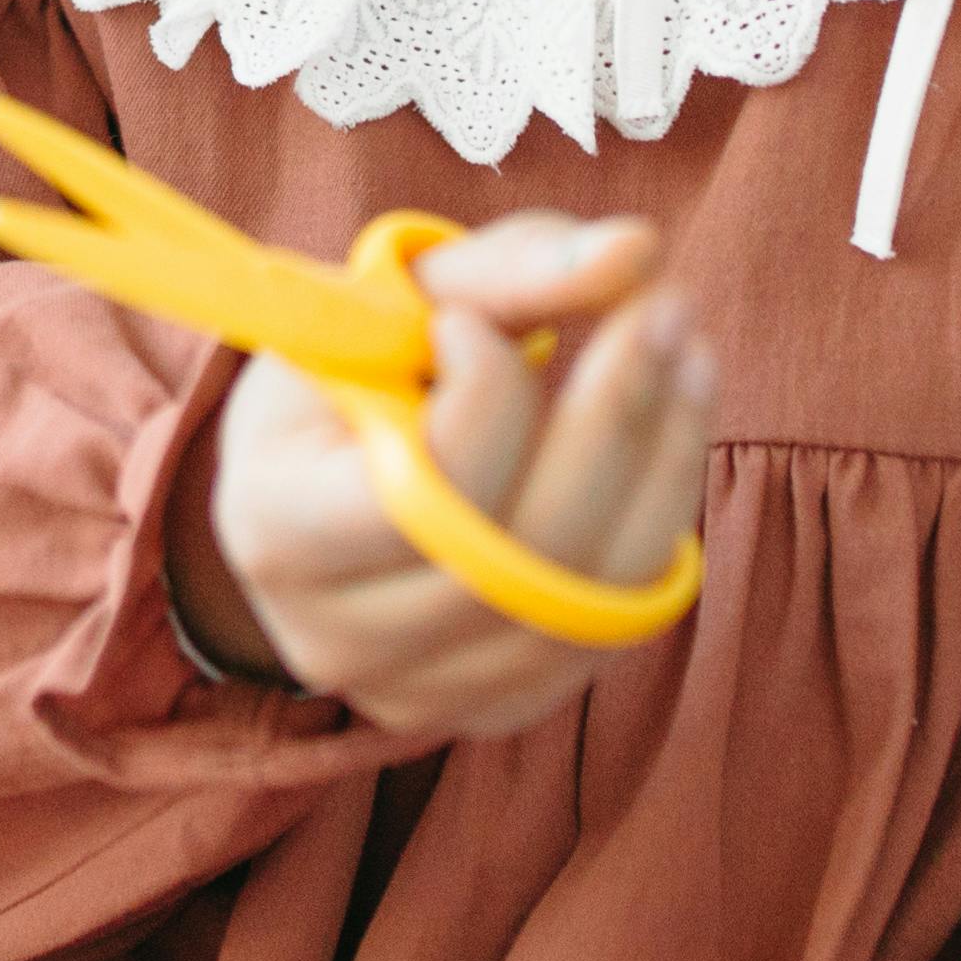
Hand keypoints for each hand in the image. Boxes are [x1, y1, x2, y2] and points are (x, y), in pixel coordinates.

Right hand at [166, 214, 710, 737]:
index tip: (486, 316)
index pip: (420, 486)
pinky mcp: (493, 709)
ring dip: (660, 460)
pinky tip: (676, 425)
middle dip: (612, 413)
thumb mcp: (396, 298)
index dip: (487, 392)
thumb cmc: (359, 369)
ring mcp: (416, 692)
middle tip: (665, 301)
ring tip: (687, 349)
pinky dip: (660, 520)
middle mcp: (333, 637)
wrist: (327, 480)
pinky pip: (610, 625)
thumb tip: (637, 251)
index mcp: (273, 525)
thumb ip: (508, 267)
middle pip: (515, 551)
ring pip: (580, 595)